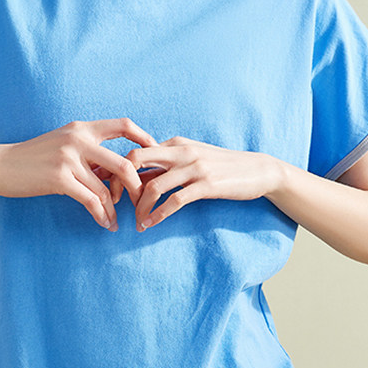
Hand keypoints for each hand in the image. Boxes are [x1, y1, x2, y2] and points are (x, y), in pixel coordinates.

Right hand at [0, 119, 155, 229]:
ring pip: (106, 188)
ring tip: (117, 220)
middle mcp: (78, 139)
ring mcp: (69, 159)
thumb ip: (87, 149)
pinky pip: (90, 200)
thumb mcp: (62, 143)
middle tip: (142, 201)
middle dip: (137, 185)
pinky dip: (101, 215)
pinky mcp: (59, 178)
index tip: (154, 155)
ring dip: (116, 209)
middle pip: (125, 163)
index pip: (123, 125)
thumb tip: (114, 167)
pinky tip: (104, 223)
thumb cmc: (32, 156)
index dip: (144, 138)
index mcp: (82, 128)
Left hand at [101, 136, 282, 230]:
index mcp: (174, 143)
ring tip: (137, 222)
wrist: (258, 170)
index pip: (135, 152)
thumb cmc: (221, 166)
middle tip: (115, 204)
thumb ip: (166, 165)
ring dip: (139, 208)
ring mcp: (193, 167)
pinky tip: (151, 225)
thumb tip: (137, 180)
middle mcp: (180, 151)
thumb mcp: (191, 158)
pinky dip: (158, 215)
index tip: (109, 189)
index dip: (118, 171)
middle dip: (121, 184)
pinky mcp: (206, 185)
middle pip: (136, 161)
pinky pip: (175, 201)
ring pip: (153, 186)